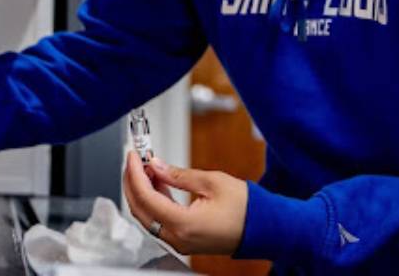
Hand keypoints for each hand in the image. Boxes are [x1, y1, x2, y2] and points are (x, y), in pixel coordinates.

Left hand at [122, 151, 247, 254]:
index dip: (135, 173)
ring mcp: (180, 242)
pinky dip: (154, 201)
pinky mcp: (184, 240)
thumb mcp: (211, 182)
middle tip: (135, 160)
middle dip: (132, 182)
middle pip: (140, 209)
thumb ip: (178, 174)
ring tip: (147, 167)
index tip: (133, 156)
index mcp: (183, 224)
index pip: (145, 197)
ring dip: (142, 191)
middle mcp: (178, 238)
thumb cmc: (246, 209)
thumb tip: (155, 165)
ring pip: (147, 216)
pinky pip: (159, 221)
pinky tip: (158, 183)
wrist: (266, 229)